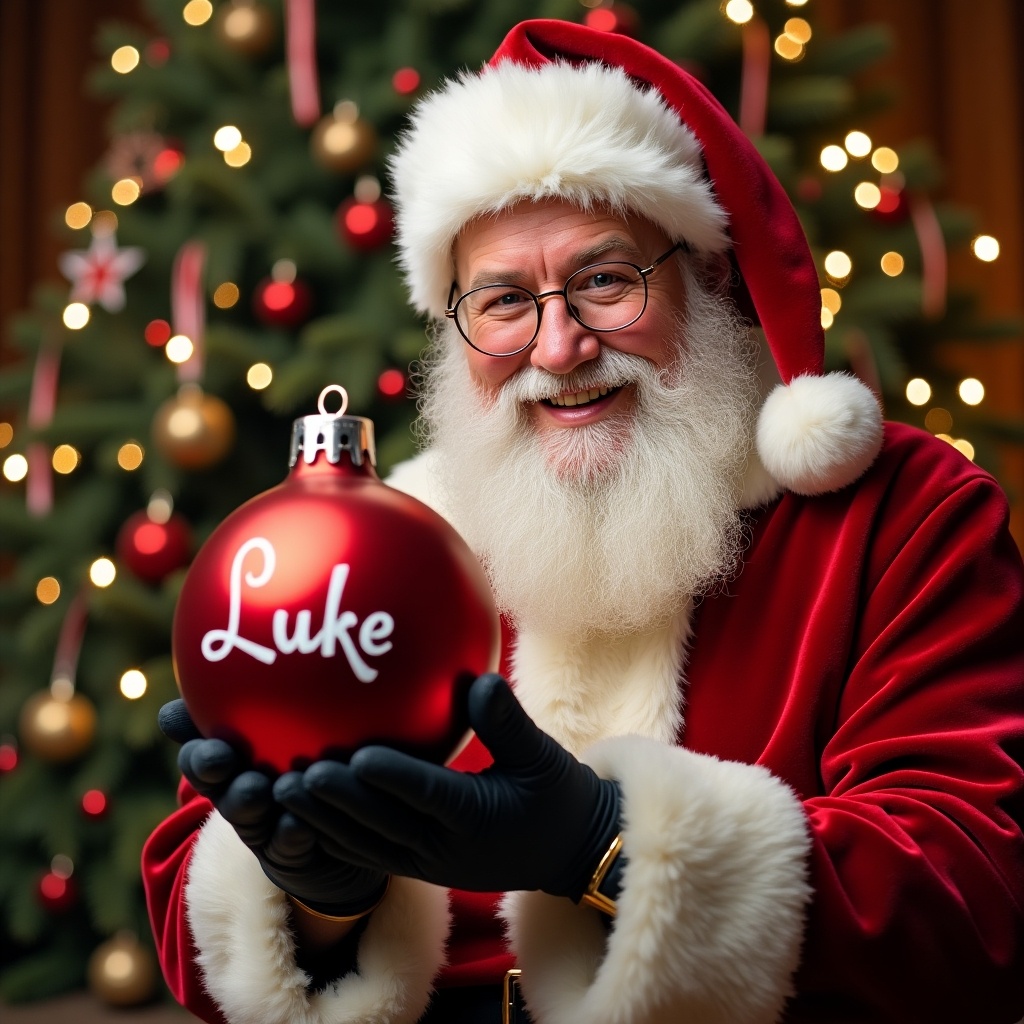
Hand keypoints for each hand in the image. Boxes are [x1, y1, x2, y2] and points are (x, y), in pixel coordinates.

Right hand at [158, 699, 386, 914]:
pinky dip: (292, 831)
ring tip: (262, 788)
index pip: (201, 752)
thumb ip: (256, 688)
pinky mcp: (291, 854)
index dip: (197, 746)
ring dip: (249, 801)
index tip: (204, 734)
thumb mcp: (284, 719)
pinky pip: (290, 844)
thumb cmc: (308, 754)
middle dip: (213, 772)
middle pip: (216, 782)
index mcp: (233, 762)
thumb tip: (230, 640)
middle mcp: (241, 792)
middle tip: (222, 758)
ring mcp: (263, 826)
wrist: (338, 825)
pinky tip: (302, 822)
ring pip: (248, 814)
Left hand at [274, 674, 619, 898]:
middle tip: (299, 775)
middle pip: (383, 826)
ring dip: (324, 822)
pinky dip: (333, 836)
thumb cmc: (555, 796)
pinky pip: (369, 854)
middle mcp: (446, 848)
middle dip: (338, 803)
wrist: (566, 852)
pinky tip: (300, 813)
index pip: (428, 795)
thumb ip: (508, 721)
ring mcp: (428, 863)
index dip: (392, 777)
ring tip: (283, 792)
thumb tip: (479, 678)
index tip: (358, 755)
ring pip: (366, 846)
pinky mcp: (417, 867)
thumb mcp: (543, 756)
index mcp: (477, 818)